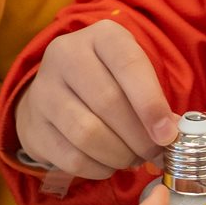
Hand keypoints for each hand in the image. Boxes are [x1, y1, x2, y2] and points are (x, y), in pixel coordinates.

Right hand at [15, 20, 177, 180]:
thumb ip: (155, 100)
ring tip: (132, 158)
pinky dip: (99, 168)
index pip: (129, 64)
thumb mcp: (133, 75)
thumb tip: (171, 134)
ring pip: (88, 134)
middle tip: (153, 153)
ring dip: (119, 155)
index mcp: (101, 35)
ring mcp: (44, 90)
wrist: (55, 92)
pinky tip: (109, 164)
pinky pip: (72, 157)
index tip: (167, 134)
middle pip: (108, 102)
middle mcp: (66, 55)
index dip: (151, 103)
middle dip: (139, 137)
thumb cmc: (108, 81)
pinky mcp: (34, 125)